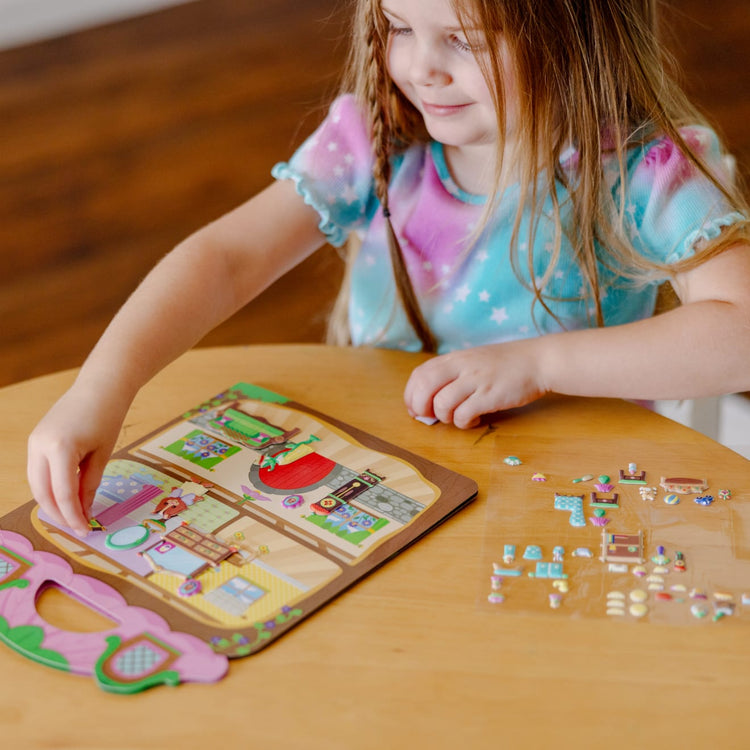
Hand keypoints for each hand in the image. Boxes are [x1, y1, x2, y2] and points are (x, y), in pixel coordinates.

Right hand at [27, 382, 129, 536]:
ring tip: (72, 515)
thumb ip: (89, 485)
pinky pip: (38, 471)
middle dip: (58, 513)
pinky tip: (66, 496)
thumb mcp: (103, 455)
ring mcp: (34, 442)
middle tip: (77, 527)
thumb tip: (82, 512)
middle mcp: (39, 445)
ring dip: (52, 502)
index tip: (85, 530)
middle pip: (42, 492)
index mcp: (60, 448)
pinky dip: (49, 486)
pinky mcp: (35, 439)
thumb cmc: (108, 417)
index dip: (73, 516)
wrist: (100, 386)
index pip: (63, 494)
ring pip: (36, 483)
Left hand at [403, 340, 547, 428]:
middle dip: (419, 407)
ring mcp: (476, 380)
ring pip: (442, 403)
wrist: (538, 361)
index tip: (415, 408)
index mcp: (455, 358)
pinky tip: (474, 420)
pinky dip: (464, 422)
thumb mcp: (473, 360)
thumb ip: (452, 373)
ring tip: (458, 417)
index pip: (419, 374)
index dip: (411, 394)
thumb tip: (429, 398)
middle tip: (429, 417)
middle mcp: (461, 367)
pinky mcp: (490, 395)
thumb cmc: (505, 364)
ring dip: (445, 417)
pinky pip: (464, 414)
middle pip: (424, 387)